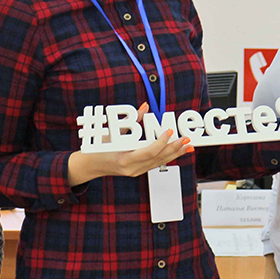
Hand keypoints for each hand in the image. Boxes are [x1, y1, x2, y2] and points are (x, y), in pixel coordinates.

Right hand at [68, 103, 193, 183]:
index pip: (149, 151)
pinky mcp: (139, 171)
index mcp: (125, 159)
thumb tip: (145, 107)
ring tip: (188, 146)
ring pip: (161, 162)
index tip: (170, 131)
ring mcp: (136, 172)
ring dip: (176, 153)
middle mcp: (133, 168)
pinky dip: (168, 156)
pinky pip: (157, 164)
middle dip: (175, 148)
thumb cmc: (98, 148)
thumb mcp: (113, 132)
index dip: (162, 142)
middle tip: (186, 138)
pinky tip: (178, 151)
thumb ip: (132, 119)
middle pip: (159, 158)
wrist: (91, 165)